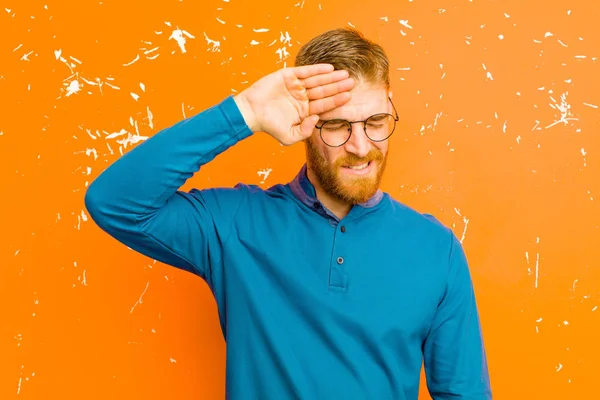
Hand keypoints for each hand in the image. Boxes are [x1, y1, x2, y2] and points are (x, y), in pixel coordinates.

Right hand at [234, 64, 354, 145]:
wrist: (251, 112)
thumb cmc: (269, 126)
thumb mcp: (289, 136)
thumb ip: (305, 131)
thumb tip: (316, 118)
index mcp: (305, 111)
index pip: (324, 105)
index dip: (336, 101)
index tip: (349, 97)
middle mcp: (302, 97)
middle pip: (324, 91)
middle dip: (338, 87)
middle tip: (352, 82)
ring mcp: (296, 86)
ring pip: (317, 80)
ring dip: (331, 77)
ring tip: (344, 74)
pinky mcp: (288, 76)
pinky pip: (305, 71)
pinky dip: (316, 69)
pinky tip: (329, 68)